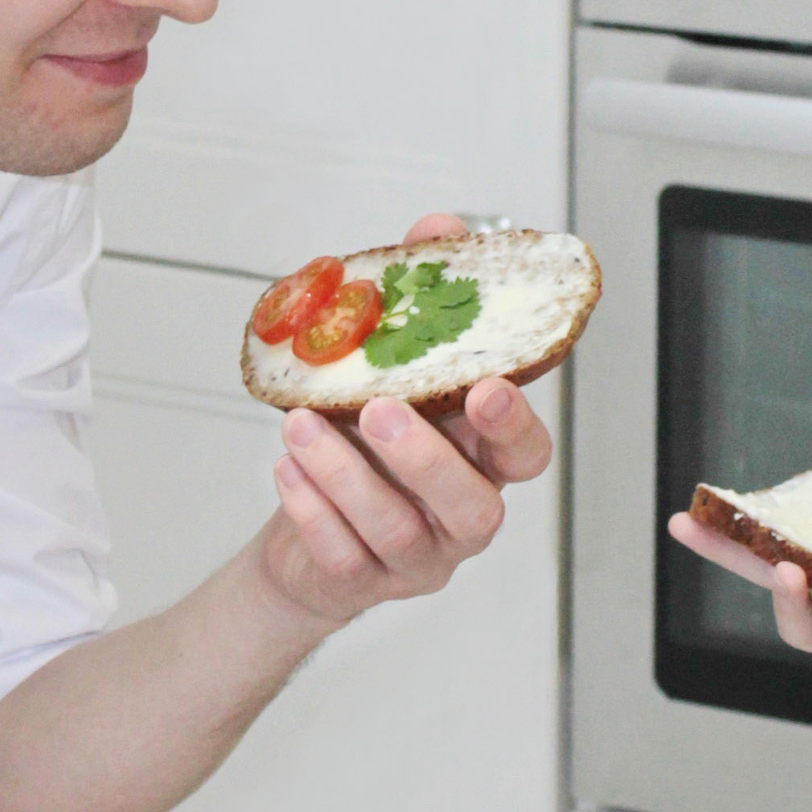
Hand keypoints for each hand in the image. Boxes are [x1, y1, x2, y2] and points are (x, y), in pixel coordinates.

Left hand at [256, 216, 551, 625]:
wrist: (304, 530)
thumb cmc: (359, 445)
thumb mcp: (386, 367)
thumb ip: (418, 301)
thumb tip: (438, 229)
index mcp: (481, 461)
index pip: (526, 453)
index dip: (513, 427)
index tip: (485, 389)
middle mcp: (460, 515)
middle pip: (473, 507)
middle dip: (427, 459)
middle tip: (378, 411)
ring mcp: (416, 557)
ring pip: (397, 531)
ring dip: (346, 475)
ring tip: (299, 428)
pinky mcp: (363, 581)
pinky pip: (343, 556)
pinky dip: (311, 512)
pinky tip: (286, 471)